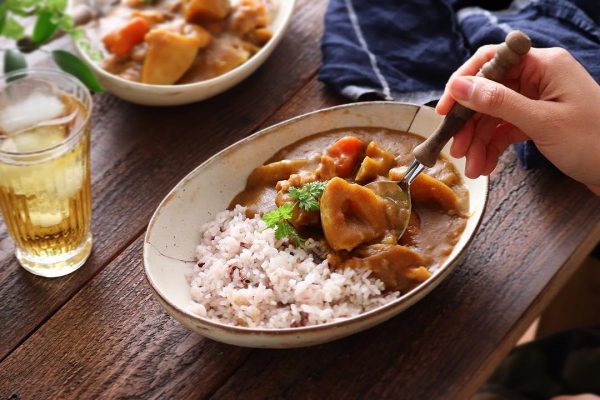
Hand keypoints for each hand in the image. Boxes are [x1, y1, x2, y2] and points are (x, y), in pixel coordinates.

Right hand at [436, 46, 599, 194]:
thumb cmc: (594, 142)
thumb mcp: (541, 121)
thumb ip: (497, 102)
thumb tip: (458, 86)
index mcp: (543, 65)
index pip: (491, 61)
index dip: (463, 83)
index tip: (445, 110)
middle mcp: (538, 78)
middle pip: (487, 93)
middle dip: (469, 124)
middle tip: (456, 149)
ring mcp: (536, 100)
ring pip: (492, 115)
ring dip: (478, 141)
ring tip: (472, 167)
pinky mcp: (536, 120)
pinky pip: (503, 129)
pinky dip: (491, 147)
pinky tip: (484, 165)